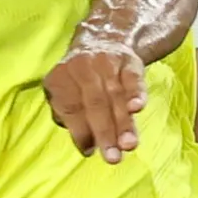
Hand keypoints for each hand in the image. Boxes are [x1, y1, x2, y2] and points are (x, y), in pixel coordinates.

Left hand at [44, 36, 145, 163]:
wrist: (103, 40)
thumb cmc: (81, 81)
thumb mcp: (65, 93)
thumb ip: (71, 119)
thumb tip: (87, 147)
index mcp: (59, 79)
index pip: (69, 108)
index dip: (79, 131)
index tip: (90, 152)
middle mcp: (80, 68)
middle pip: (94, 104)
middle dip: (104, 133)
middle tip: (112, 157)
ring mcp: (105, 62)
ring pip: (115, 95)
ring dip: (123, 122)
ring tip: (129, 145)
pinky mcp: (128, 60)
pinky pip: (132, 78)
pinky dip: (135, 93)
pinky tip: (138, 108)